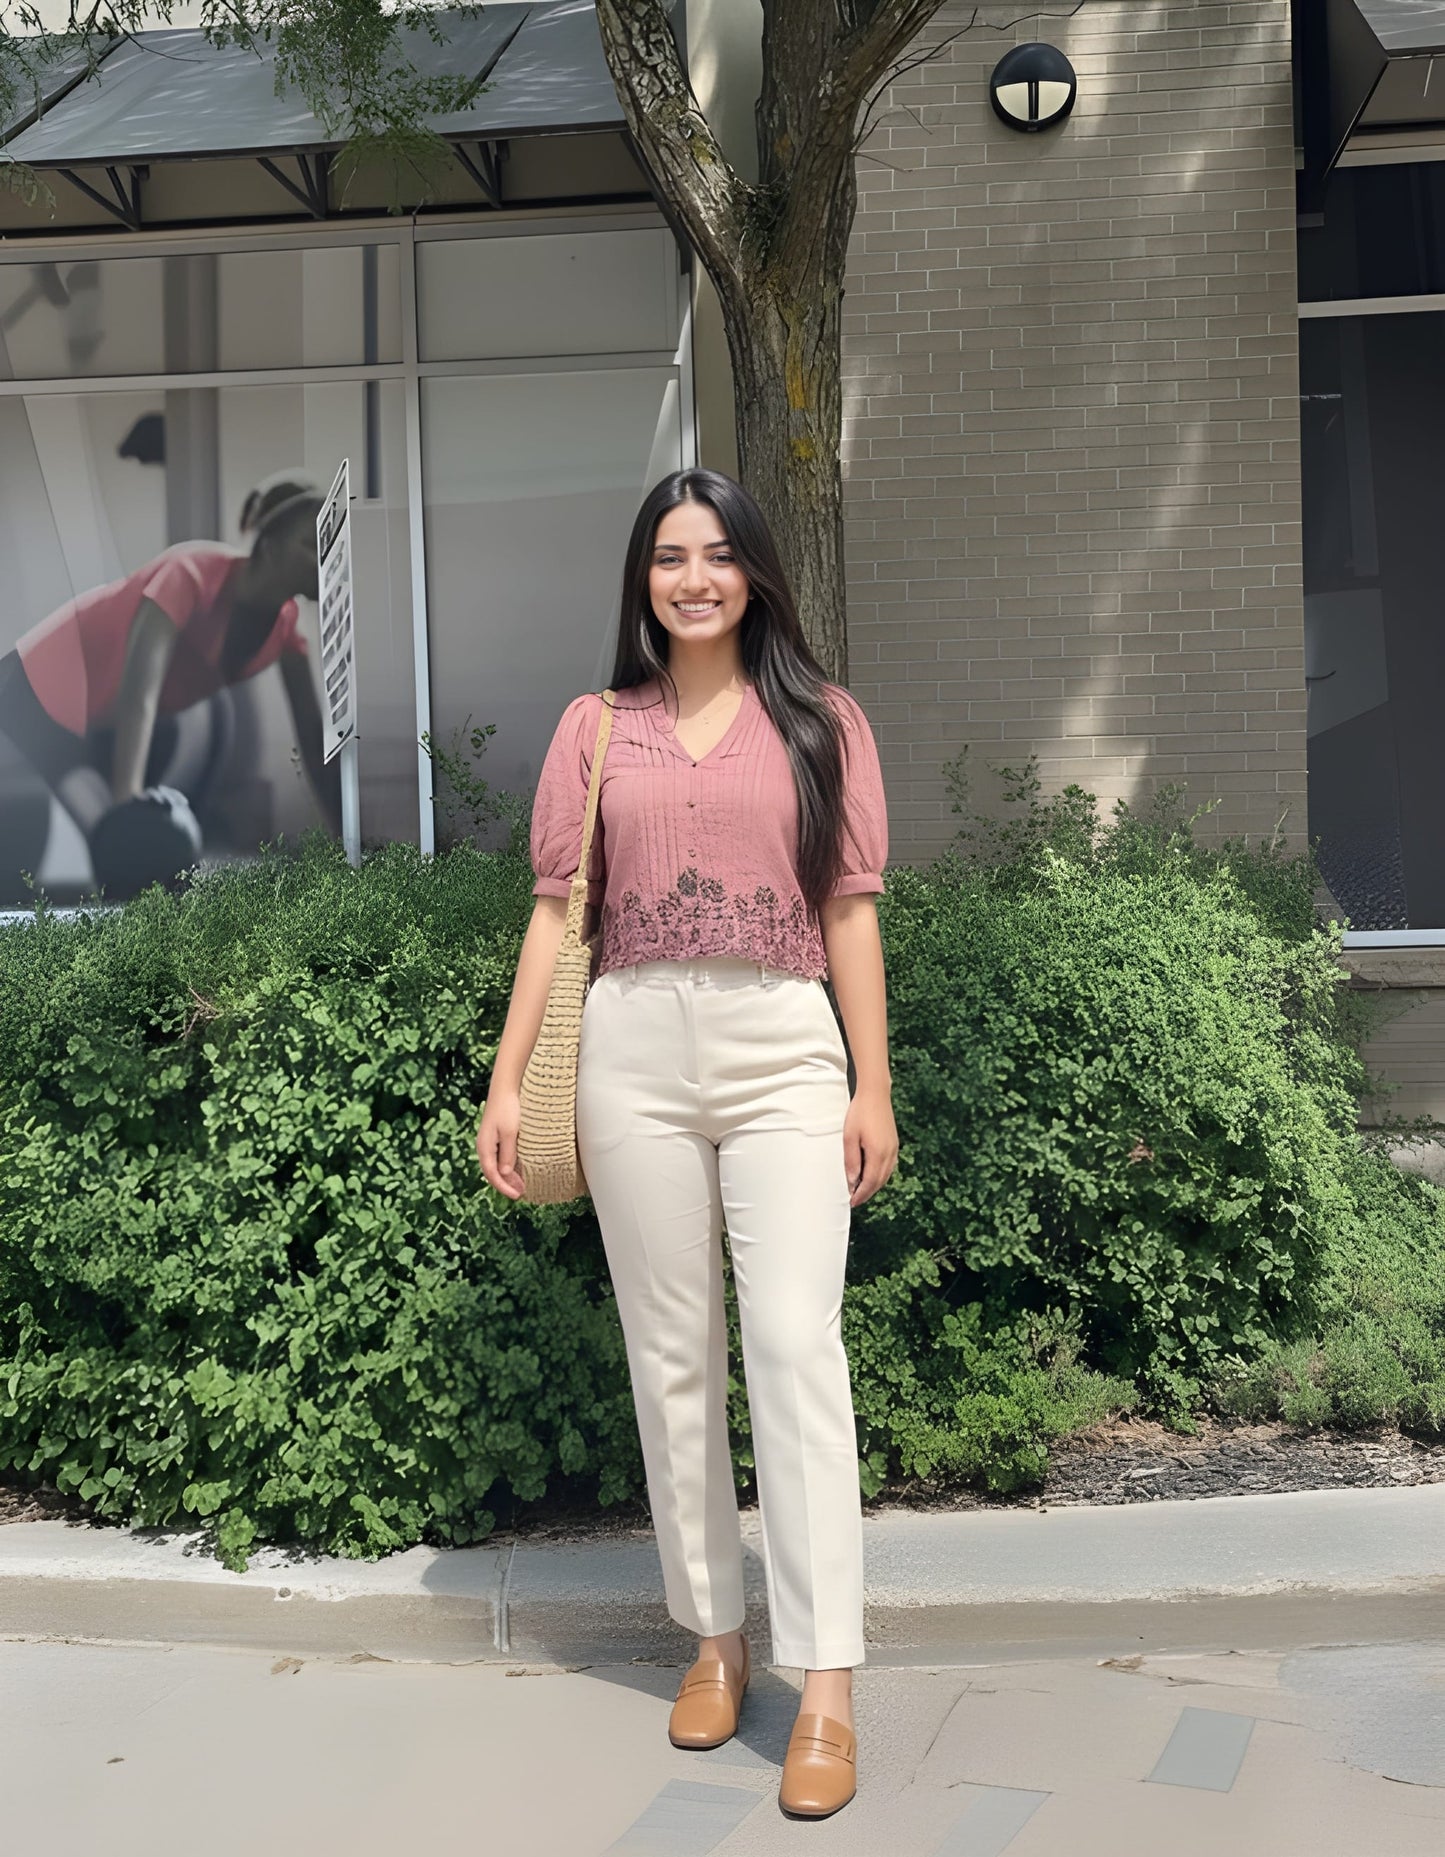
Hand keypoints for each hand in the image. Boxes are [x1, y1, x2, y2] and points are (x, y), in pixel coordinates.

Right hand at [476, 1086, 524, 1199]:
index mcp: (485, 1147)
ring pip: (496, 1166)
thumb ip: (508, 1153)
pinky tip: (518, 1170)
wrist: (504, 1089)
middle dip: (506, 1185)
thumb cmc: (507, 1108)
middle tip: (521, 1194)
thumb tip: (505, 1172)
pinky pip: (500, 1158)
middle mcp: (484, 1147)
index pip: (492, 1174)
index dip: (504, 1187)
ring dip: (508, 1177)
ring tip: (521, 1186)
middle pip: (493, 1172)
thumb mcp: (510, 1132)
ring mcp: (489, 1142)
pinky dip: (508, 1167)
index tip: (516, 1195)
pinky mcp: (496, 1137)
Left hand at [842, 1084, 897, 1207]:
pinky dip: (881, 1176)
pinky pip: (889, 1167)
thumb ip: (851, 1161)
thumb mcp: (849, 1137)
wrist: (875, 1094)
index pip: (869, 1182)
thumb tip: (852, 1181)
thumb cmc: (860, 1113)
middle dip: (867, 1193)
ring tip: (862, 1191)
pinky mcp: (894, 1144)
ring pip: (885, 1175)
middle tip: (855, 1200)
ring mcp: (894, 1149)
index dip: (860, 1194)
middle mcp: (889, 1154)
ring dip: (874, 1185)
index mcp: (877, 1153)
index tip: (851, 1201)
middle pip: (879, 1182)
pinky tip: (872, 1175)